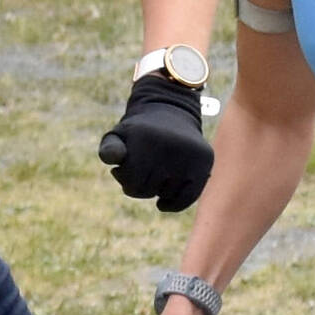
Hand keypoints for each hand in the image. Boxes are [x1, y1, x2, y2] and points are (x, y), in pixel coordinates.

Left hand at [98, 69, 211, 212]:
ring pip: (167, 195)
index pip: (131, 184)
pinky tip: (163, 202)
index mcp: (145, 139)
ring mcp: (189, 154)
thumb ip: (109, 150)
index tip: (125, 167)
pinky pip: (188, 198)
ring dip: (159, 190)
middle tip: (143, 169)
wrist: (170, 110)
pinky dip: (175, 204)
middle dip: (141, 185)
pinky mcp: (205, 161)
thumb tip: (114, 161)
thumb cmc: (139, 132)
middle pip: (148, 191)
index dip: (125, 179)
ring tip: (158, 171)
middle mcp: (170, 145)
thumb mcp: (118, 136)